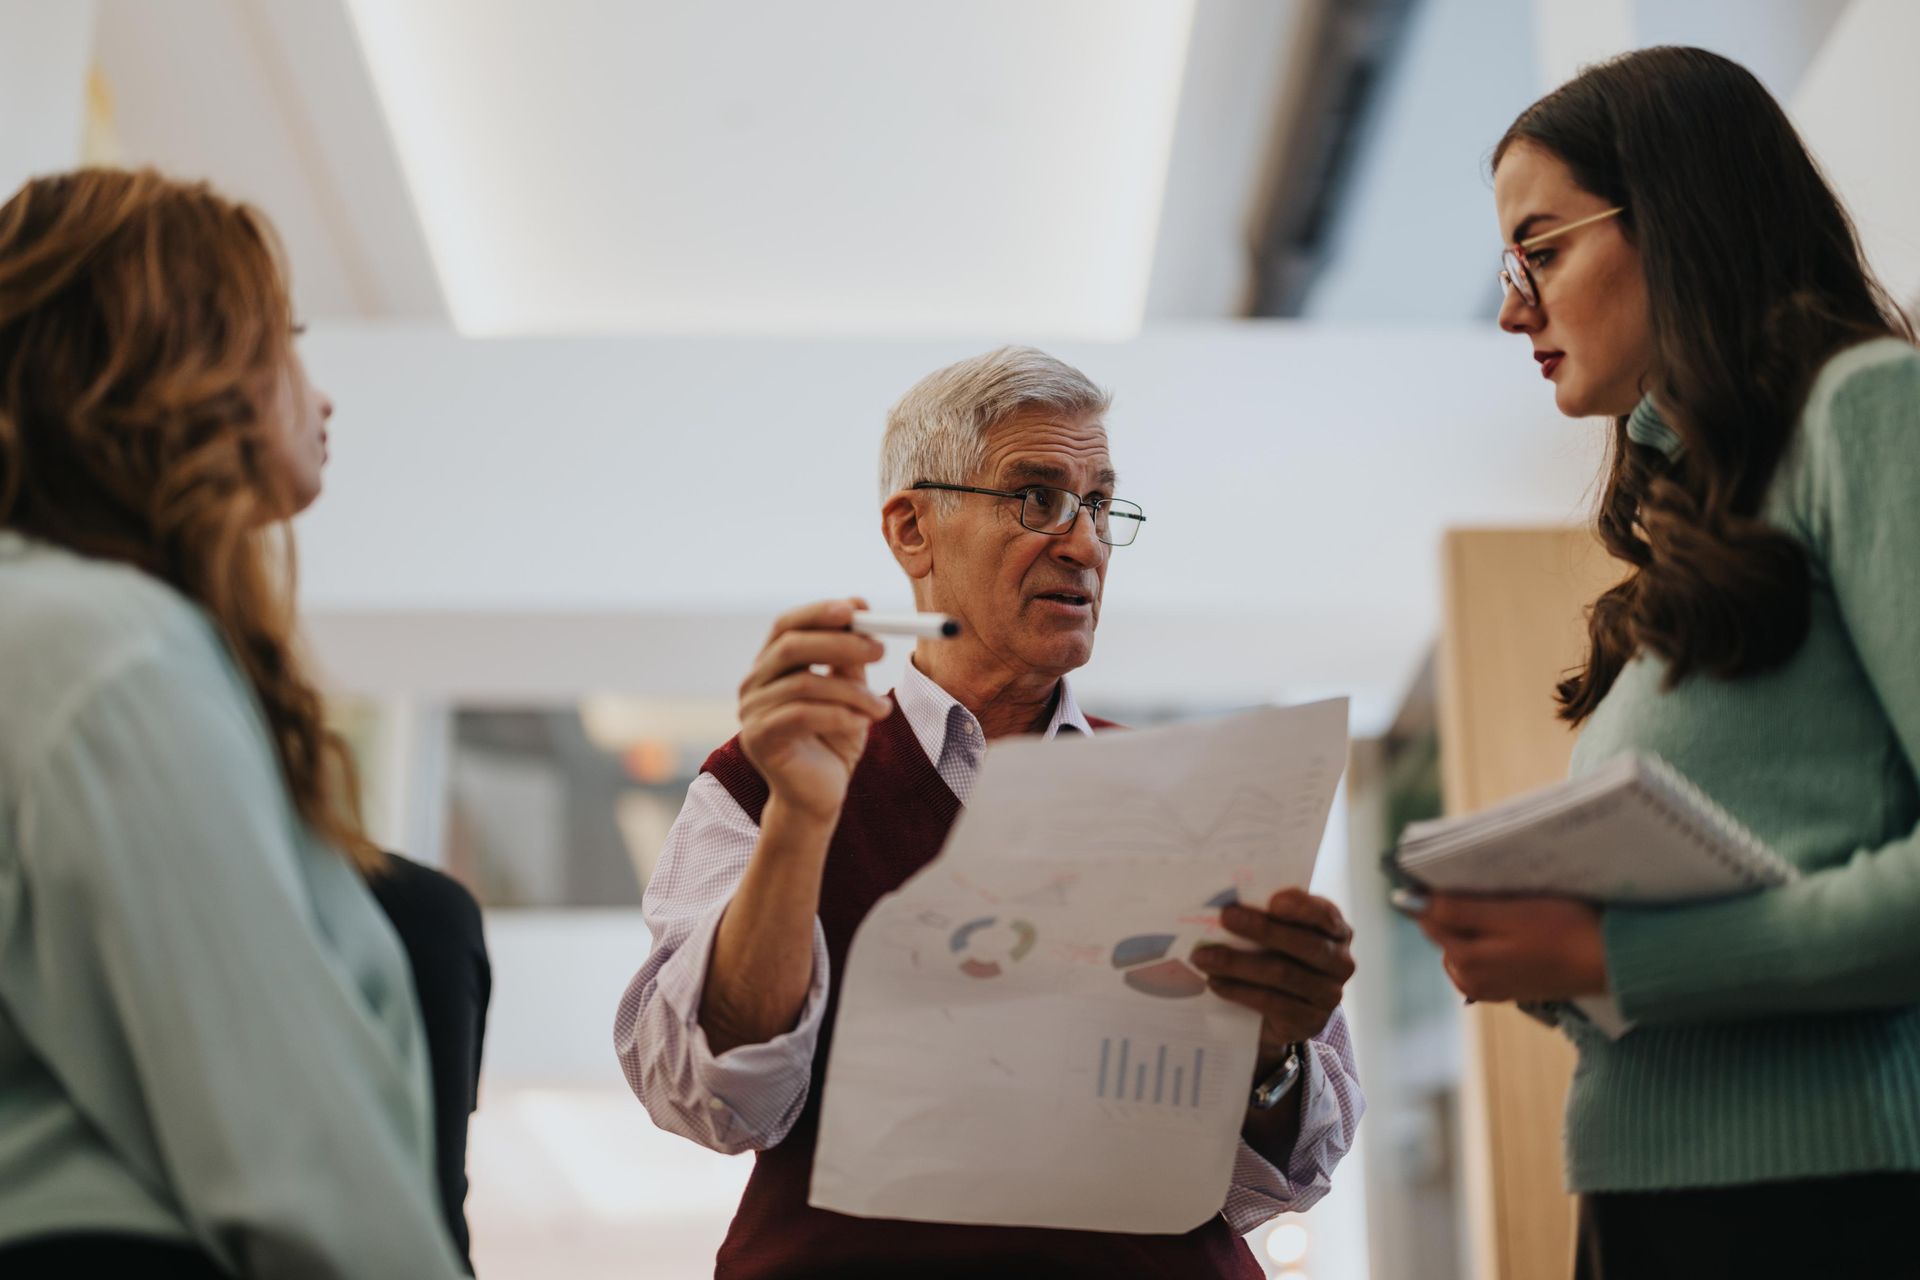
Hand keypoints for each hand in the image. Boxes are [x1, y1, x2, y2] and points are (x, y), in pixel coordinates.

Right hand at [737, 598, 893, 823]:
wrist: (818, 798)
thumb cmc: (833, 742)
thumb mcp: (848, 694)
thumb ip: (849, 659)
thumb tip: (860, 610)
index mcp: (771, 666)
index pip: (787, 625)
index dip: (820, 612)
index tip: (860, 608)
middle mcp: (753, 684)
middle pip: (791, 646)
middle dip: (840, 643)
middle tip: (881, 650)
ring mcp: (751, 711)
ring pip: (805, 684)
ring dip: (852, 692)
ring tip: (881, 709)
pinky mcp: (758, 739)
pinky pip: (802, 715)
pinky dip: (839, 714)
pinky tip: (861, 724)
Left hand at [1191, 889, 1354, 1075]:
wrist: (1279, 1013)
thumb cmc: (1276, 957)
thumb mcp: (1277, 934)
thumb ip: (1267, 917)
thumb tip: (1230, 904)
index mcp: (1337, 931)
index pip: (1325, 915)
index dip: (1302, 907)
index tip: (1272, 901)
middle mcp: (1341, 963)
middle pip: (1303, 944)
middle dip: (1262, 928)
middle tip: (1225, 917)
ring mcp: (1329, 995)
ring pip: (1283, 974)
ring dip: (1238, 963)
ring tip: (1204, 956)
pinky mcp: (1311, 1022)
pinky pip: (1272, 1003)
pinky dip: (1239, 991)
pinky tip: (1215, 982)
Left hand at [1412, 893, 1608, 1002]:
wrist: (1611, 963)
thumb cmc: (1563, 930)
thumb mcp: (1508, 912)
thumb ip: (1456, 910)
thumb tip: (1407, 902)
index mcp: (1463, 959)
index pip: (1428, 916)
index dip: (1437, 890)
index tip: (1456, 872)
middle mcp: (1469, 978)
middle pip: (1444, 930)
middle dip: (1458, 907)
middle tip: (1494, 889)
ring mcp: (1489, 986)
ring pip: (1463, 942)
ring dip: (1474, 923)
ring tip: (1509, 908)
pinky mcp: (1508, 988)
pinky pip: (1482, 957)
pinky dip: (1490, 940)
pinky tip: (1515, 930)